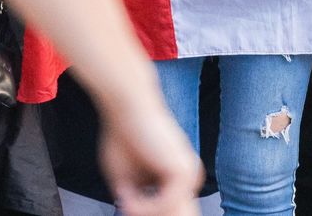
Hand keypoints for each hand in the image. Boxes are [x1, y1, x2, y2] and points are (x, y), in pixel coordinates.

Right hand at [99, 100, 203, 215]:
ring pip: (168, 211)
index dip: (147, 211)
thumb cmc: (122, 136)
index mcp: (178, 177)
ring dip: (142, 211)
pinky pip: (165, 204)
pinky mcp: (184, 173)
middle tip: (127, 205)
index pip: (170, 209)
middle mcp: (189, 176)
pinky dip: (143, 206)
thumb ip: (135, 203)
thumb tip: (133, 214)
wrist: (127, 106)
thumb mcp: (127, 180)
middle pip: (174, 211)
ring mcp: (190, 175)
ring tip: (123, 198)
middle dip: (148, 210)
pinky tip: (127, 195)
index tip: (126, 207)